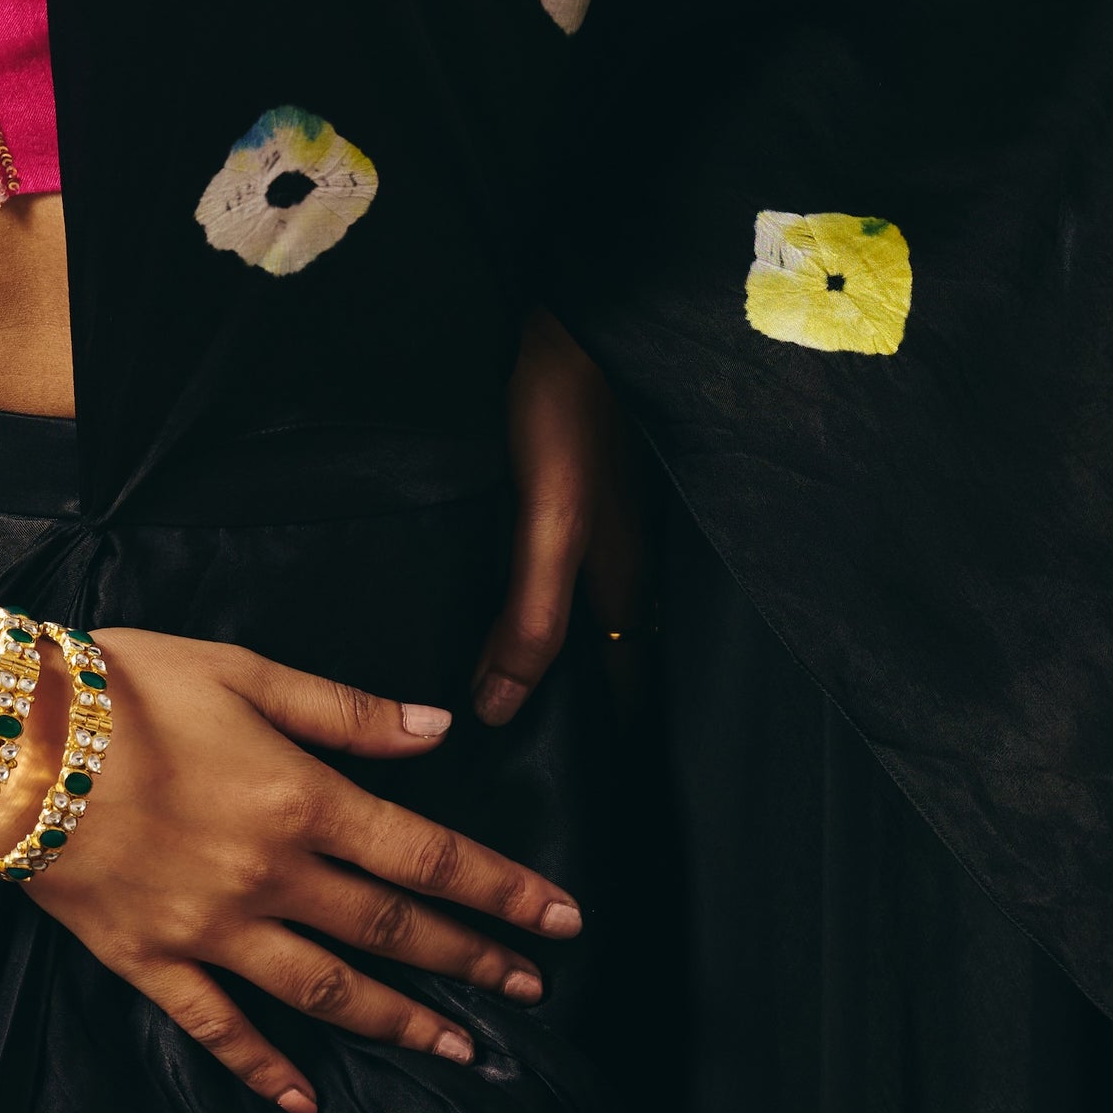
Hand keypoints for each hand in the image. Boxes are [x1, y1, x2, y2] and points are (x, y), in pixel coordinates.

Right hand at [11, 628, 584, 1112]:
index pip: (428, 855)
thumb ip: (345, 710)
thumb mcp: (241, 671)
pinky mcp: (148, 961)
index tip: (563, 919)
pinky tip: (305, 1097)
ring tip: (460, 1051)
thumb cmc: (118, 686)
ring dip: (400, 1023)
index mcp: (300, 797)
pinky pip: (217, 1027)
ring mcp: (210, 930)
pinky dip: (265, 1066)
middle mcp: (269, 876)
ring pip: (326, 991)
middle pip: (393, 930)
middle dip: (472, 962)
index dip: (502, 890)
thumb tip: (440, 730)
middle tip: (533, 993)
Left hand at [473, 308, 646, 726]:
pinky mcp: (566, 496)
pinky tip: (489, 612)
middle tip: (514, 766)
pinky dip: (528, 609)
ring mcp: (596, 528)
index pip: (624, 687)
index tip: (561, 797)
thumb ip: (532, 615)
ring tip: (490, 706)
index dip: (601, 743)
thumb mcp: (550, 523)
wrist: (575, 315)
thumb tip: (497, 710)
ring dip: (545, 661)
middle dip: (571, 712)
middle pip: (602, 660)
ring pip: (578, 619)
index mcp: (624, 581)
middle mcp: (618, 564)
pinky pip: (552, 576)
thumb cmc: (566, 413)